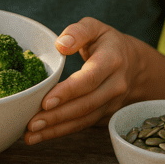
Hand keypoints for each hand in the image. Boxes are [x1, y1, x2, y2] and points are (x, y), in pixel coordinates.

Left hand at [25, 17, 137, 144]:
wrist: (134, 63)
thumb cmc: (107, 42)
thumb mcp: (95, 27)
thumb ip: (78, 32)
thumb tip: (61, 45)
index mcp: (112, 60)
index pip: (90, 79)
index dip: (68, 92)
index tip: (46, 101)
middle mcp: (115, 85)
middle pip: (85, 104)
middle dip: (57, 116)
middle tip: (32, 123)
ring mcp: (112, 103)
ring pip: (83, 119)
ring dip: (56, 129)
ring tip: (30, 135)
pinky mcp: (105, 114)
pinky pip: (82, 124)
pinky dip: (61, 131)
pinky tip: (41, 135)